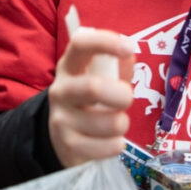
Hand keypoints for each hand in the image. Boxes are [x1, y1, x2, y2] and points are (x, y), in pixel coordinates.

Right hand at [47, 28, 135, 167]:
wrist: (64, 138)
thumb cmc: (91, 101)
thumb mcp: (102, 79)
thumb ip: (117, 67)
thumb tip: (129, 55)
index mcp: (70, 67)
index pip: (80, 45)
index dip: (105, 42)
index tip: (128, 48)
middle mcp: (61, 91)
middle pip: (92, 88)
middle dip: (121, 95)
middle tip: (127, 98)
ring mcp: (61, 120)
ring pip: (108, 123)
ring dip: (122, 123)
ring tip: (117, 123)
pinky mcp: (68, 147)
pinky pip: (107, 147)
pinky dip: (117, 145)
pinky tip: (111, 141)